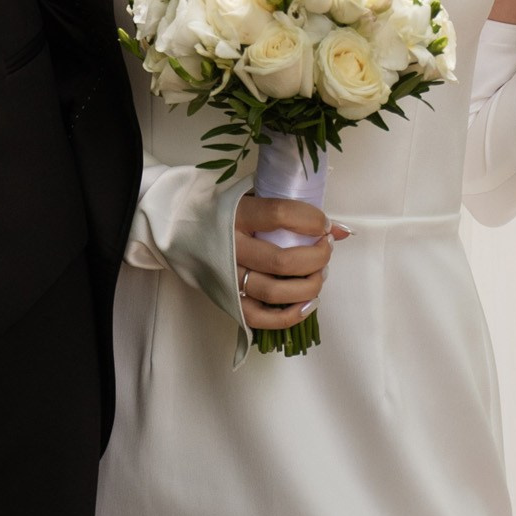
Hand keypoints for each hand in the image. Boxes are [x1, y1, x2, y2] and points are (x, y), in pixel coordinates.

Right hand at [233, 196, 346, 331]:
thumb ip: (292, 210)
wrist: (176, 226)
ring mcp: (227, 276)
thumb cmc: (221, 209)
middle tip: (326, 250)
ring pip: (275, 292)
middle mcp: (230, 246)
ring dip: (308, 286)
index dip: (311, 220)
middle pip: (282, 261)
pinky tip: (308, 304)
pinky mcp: (226, 298)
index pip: (280, 215)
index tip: (324, 224)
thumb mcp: (251, 197)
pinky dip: (290, 316)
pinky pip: (260, 318)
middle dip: (316, 258)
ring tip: (320, 275)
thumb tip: (339, 230)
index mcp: (235, 214)